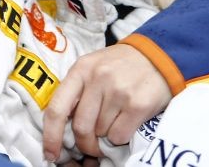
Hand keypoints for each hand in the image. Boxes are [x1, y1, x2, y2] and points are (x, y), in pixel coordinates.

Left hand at [43, 44, 170, 160]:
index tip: (51, 153)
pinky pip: (119, 136)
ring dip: (105, 136)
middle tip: (92, 144)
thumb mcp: (93, 67)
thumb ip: (77, 90)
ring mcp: (118, 91)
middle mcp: (97, 78)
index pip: (56, 108)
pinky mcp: (137, 105)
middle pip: (80, 127)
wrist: (158, 55)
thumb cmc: (120, 65)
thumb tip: (62, 128)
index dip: (51, 136)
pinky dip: (120, 137)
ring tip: (115, 120)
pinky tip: (127, 122)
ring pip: (101, 133)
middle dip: (84, 143)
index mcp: (81, 69)